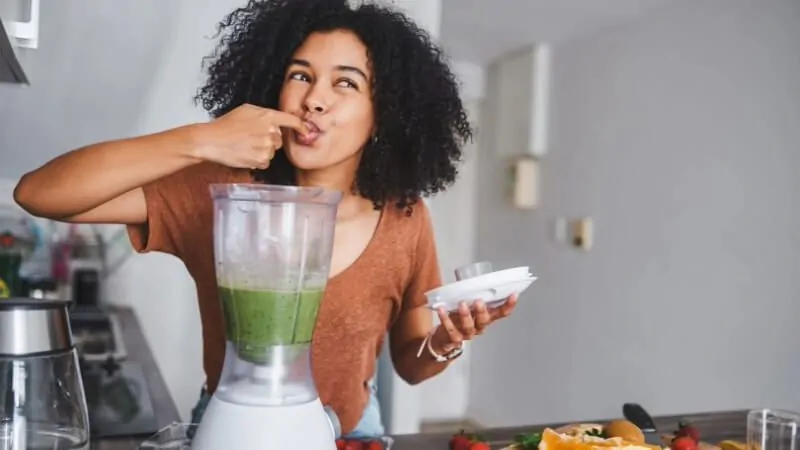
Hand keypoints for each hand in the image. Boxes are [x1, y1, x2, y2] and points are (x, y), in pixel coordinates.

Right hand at [190, 103, 307, 168]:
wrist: (211, 140)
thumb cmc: (226, 125)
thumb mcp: (246, 110)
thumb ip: (265, 114)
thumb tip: (277, 121)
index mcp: (268, 116)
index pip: (292, 121)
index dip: (301, 127)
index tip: (305, 131)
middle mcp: (270, 131)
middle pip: (280, 140)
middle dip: (270, 140)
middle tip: (252, 138)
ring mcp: (266, 146)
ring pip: (272, 152)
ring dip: (262, 151)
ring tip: (245, 146)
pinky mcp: (261, 160)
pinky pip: (265, 162)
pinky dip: (257, 160)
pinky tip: (245, 154)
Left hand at [430, 295, 517, 352]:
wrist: (443, 339)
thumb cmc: (457, 318)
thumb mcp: (467, 306)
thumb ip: (470, 295)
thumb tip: (471, 277)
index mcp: (485, 318)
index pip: (500, 313)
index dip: (508, 305)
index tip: (514, 294)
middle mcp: (479, 327)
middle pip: (484, 320)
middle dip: (482, 311)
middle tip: (479, 301)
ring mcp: (467, 334)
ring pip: (469, 326)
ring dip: (466, 315)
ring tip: (462, 304)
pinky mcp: (454, 339)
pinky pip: (451, 330)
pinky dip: (446, 320)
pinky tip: (442, 310)